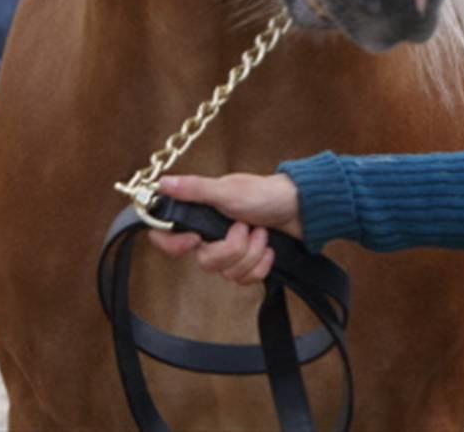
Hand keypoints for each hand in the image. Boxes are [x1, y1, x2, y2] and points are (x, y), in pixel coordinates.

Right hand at [147, 173, 301, 284]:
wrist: (301, 208)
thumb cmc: (264, 193)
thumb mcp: (227, 190)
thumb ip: (194, 190)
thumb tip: (162, 183)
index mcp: (201, 215)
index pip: (169, 237)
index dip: (174, 244)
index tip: (194, 239)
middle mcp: (212, 236)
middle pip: (205, 262)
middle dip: (231, 248)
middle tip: (245, 226)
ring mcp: (231, 252)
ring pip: (227, 274)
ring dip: (251, 253)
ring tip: (261, 232)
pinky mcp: (248, 265)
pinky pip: (245, 280)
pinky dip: (261, 265)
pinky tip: (269, 249)